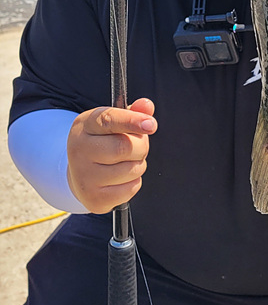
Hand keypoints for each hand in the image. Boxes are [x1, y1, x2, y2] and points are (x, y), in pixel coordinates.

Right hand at [67, 97, 156, 212]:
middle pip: (125, 147)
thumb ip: (132, 113)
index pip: (109, 120)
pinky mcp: (94, 198)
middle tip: (138, 147)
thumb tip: (147, 106)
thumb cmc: (103, 143)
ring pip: (131, 169)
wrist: (80, 176)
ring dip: (138, 165)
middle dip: (141, 147)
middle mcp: (79, 150)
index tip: (151, 124)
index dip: (132, 121)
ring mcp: (84, 176)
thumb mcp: (113, 123)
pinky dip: (133, 183)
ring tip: (126, 162)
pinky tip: (120, 179)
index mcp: (85, 125)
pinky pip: (130, 188)